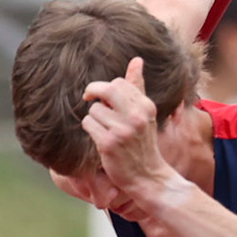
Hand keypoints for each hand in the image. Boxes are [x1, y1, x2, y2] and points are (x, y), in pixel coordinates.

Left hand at [82, 58, 178, 207]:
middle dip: (93, 91)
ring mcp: (122, 131)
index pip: (119, 83)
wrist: (148, 177)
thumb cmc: (143, 144)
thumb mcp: (144, 114)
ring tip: (103, 130)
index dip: (106, 89)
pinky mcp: (109, 144)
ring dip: (93, 118)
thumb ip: (138, 87)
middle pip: (106, 89)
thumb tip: (137, 60)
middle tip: (88, 98)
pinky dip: (89, 130)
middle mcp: (136, 116)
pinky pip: (88, 124)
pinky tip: (99, 139)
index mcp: (145, 106)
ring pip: (94, 110)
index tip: (104, 99)